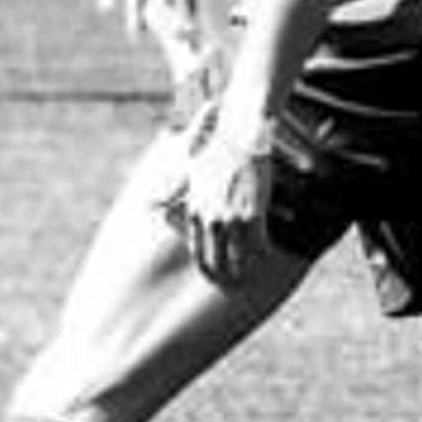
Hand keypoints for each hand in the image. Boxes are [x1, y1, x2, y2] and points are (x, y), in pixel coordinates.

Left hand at [182, 109, 273, 286]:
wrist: (239, 136)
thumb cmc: (217, 150)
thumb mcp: (189, 170)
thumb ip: (172, 190)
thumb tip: (151, 204)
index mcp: (196, 211)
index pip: (197, 250)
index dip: (206, 266)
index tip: (214, 276)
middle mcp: (210, 219)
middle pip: (215, 260)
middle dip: (224, 275)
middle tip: (233, 285)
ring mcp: (230, 218)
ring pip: (237, 256)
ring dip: (244, 268)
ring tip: (252, 278)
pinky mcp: (251, 214)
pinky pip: (259, 243)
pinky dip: (264, 251)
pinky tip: (269, 254)